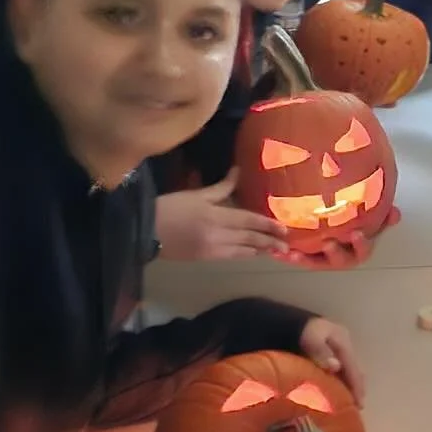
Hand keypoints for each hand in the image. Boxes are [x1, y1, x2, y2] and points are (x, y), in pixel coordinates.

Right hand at [155, 170, 289, 260]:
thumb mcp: (197, 195)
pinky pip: (230, 257)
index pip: (249, 221)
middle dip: (269, 242)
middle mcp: (217, 235)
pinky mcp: (204, 259)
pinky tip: (252, 253)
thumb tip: (238, 172)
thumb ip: (221, 187)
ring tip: (275, 251)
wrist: (144, 231)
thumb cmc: (169, 207)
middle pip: (249, 239)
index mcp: (216, 217)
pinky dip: (244, 254)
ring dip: (260, 250)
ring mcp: (211, 250)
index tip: (284, 228)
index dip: (268, 225)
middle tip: (287, 245)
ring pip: (242, 251)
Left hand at [298, 317, 365, 404]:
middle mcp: (344, 346)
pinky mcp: (328, 355)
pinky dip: (341, 382)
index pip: (353, 367)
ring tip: (349, 404)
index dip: (356, 386)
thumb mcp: (311, 338)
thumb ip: (321, 352)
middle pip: (354, 369)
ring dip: (350, 386)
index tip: (359, 404)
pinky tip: (338, 393)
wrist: (286, 321)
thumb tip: (336, 367)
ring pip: (348, 371)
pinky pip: (340, 371)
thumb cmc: (300, 330)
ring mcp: (337, 350)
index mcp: (343, 342)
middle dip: (356, 388)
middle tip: (356, 409)